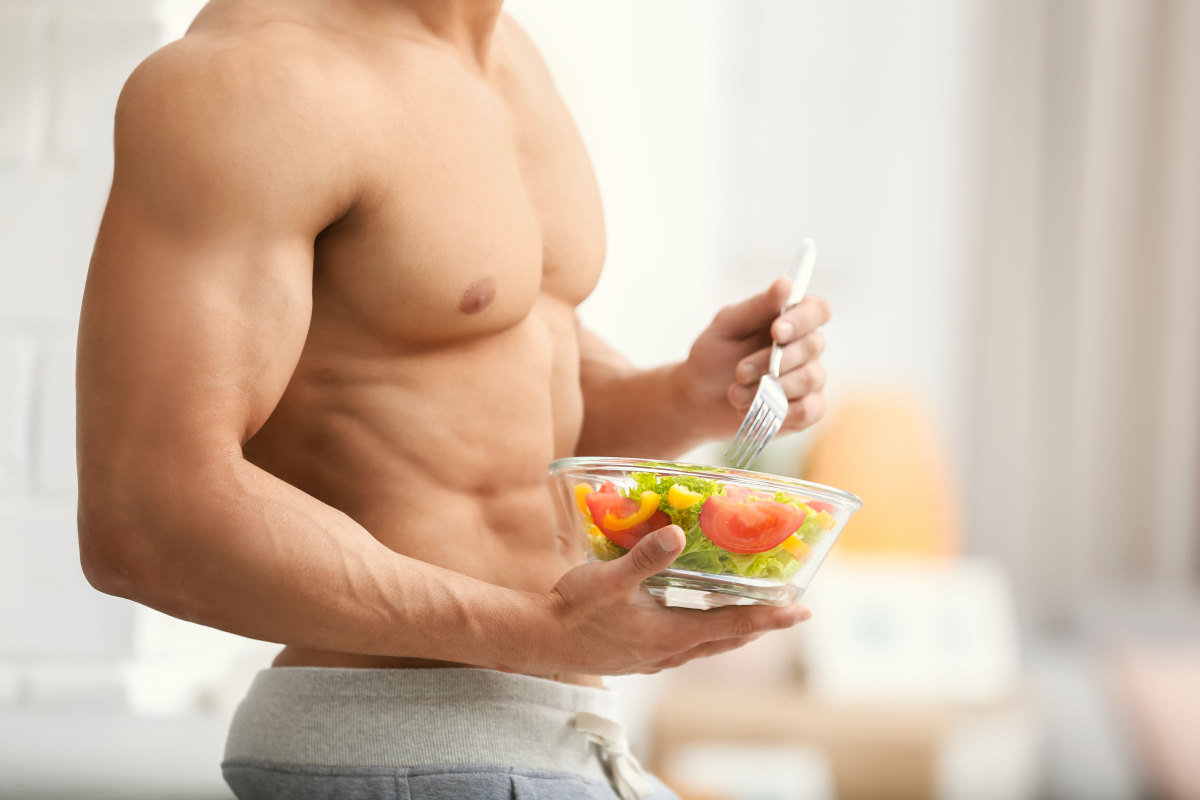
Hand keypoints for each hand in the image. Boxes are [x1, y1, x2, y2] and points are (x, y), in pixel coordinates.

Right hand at [531, 525, 810, 675]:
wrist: (538, 640)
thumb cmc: (573, 609)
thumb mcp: (608, 578)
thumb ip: (644, 557)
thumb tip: (678, 534)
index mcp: (671, 634)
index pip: (733, 626)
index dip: (770, 618)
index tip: (801, 611)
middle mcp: (669, 651)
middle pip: (728, 640)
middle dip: (761, 625)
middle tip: (790, 611)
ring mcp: (654, 658)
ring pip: (707, 646)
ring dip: (733, 632)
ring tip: (753, 618)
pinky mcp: (638, 657)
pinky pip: (685, 648)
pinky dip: (705, 636)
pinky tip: (695, 625)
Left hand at [678, 278, 831, 439]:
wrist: (698, 399)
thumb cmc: (713, 357)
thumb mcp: (726, 327)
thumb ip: (756, 307)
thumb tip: (786, 282)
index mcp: (789, 320)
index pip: (818, 310)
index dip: (803, 319)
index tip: (775, 331)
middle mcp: (805, 347)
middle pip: (814, 346)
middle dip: (773, 361)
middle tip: (739, 371)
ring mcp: (809, 378)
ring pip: (811, 379)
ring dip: (770, 388)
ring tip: (736, 393)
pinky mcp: (805, 409)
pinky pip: (809, 410)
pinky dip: (781, 412)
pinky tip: (755, 410)